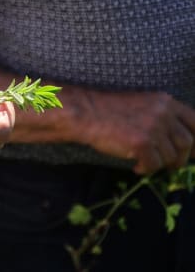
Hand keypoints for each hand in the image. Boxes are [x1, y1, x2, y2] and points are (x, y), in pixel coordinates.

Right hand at [75, 91, 194, 174]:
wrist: (87, 113)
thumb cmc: (110, 110)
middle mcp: (163, 113)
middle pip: (187, 143)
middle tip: (171, 165)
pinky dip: (145, 170)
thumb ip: (162, 116)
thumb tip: (183, 140)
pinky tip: (136, 167)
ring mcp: (153, 128)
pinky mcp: (141, 143)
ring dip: (159, 164)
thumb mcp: (142, 104)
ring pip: (171, 157)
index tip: (192, 151)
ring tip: (145, 163)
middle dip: (180, 158)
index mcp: (165, 101)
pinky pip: (153, 165)